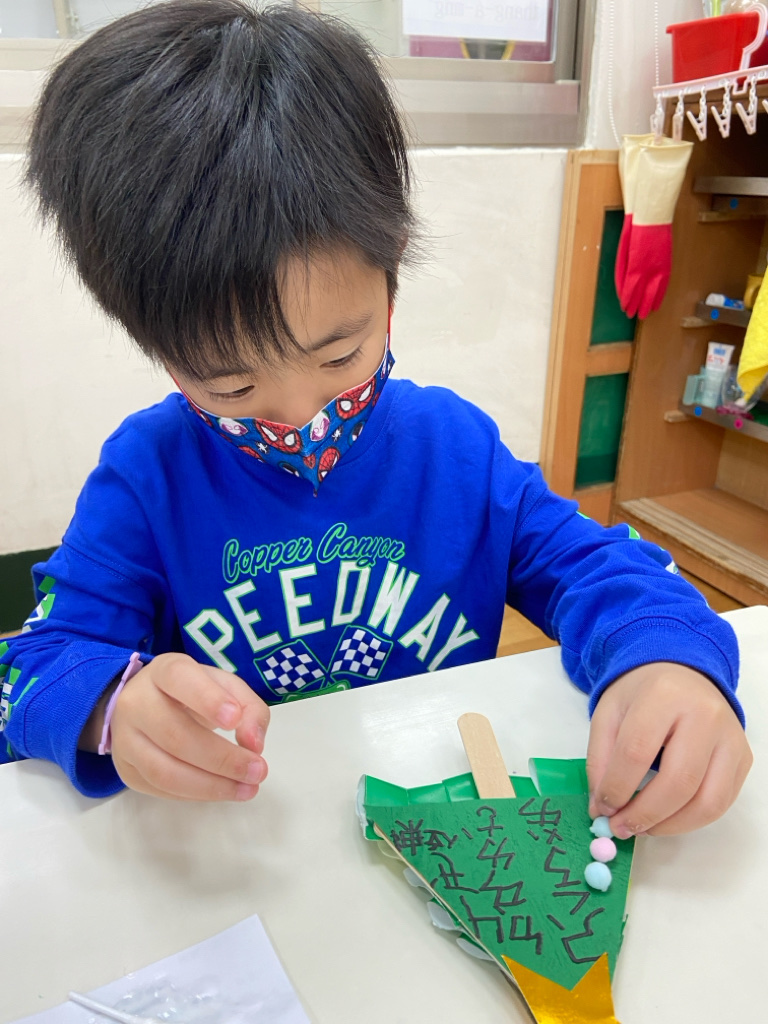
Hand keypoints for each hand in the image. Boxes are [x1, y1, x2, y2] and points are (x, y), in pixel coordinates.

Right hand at [103, 652, 269, 800]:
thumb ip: (249, 708)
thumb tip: (254, 744)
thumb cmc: (193, 693)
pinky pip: (160, 790)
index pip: (179, 679)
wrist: (145, 706)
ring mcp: (124, 738)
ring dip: (211, 786)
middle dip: (222, 758)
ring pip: (164, 771)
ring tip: (247, 789)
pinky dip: (197, 795)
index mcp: (163, 671)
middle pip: (175, 735)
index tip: (234, 720)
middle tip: (257, 770)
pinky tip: (222, 791)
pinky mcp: (126, 769)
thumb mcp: (225, 687)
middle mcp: (136, 702)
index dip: (207, 699)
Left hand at [587, 662, 751, 836]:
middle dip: (645, 814)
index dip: (617, 788)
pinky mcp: (743, 757)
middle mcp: (705, 715)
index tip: (602, 808)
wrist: (681, 674)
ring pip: (707, 801)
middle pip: (678, 781)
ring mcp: (730, 737)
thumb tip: (601, 808)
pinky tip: (666, 817)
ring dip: (670, 825)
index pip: (637, 752)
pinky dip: (691, 820)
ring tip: (643, 827)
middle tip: (621, 828)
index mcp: (663, 696)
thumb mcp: (608, 714)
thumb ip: (600, 760)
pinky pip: (721, 802)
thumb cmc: (643, 695)